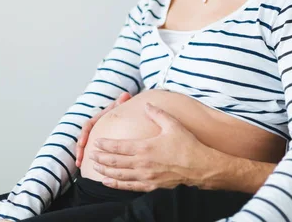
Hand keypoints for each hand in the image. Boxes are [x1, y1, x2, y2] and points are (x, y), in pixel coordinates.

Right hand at [75, 92, 131, 167]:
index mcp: (98, 118)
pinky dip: (86, 157)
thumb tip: (125, 95)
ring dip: (81, 154)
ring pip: (85, 144)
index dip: (84, 134)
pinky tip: (84, 166)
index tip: (82, 143)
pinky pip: (90, 149)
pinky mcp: (97, 142)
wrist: (124, 113)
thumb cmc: (122, 109)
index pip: (88, 125)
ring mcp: (95, 134)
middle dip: (80, 149)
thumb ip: (122, 102)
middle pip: (84, 137)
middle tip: (79, 159)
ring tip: (79, 164)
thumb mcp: (121, 107)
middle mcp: (95, 126)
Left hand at [90, 102, 215, 191]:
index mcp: (145, 147)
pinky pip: (128, 186)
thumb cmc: (188, 145)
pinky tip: (107, 182)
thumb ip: (158, 113)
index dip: (105, 145)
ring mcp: (145, 176)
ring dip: (105, 171)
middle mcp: (142, 163)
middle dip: (100, 158)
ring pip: (118, 175)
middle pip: (114, 162)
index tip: (96, 142)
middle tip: (91, 154)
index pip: (119, 146)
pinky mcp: (151, 185)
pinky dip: (115, 184)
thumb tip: (146, 105)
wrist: (200, 167)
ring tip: (95, 167)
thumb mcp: (173, 125)